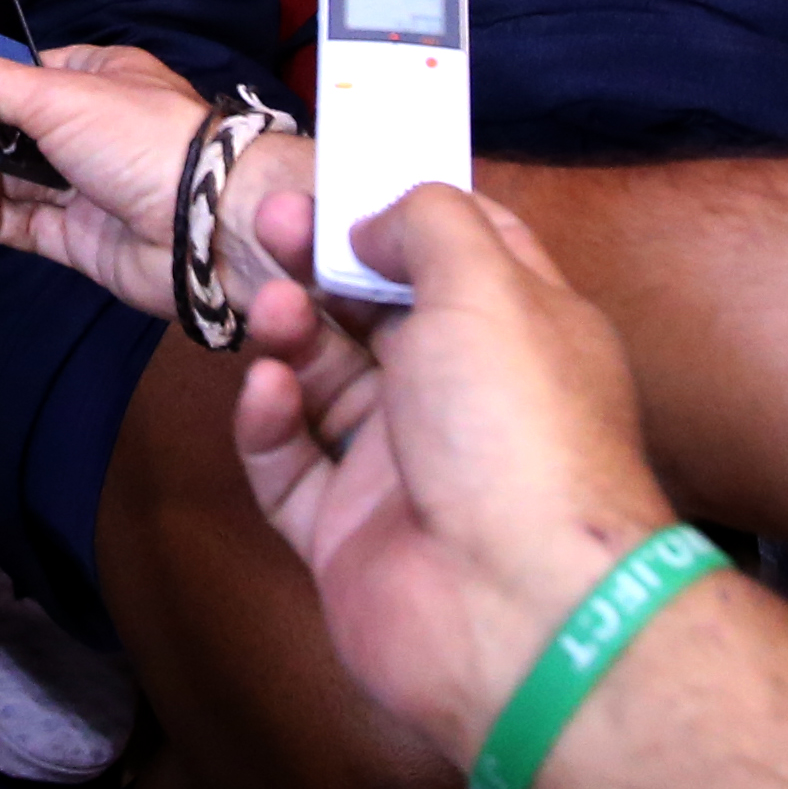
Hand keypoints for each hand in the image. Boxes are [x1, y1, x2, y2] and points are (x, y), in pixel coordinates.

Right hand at [0, 42, 318, 328]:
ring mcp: (91, 186)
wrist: (206, 225)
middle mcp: (97, 130)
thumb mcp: (54, 92)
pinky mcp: (84, 238)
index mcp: (102, 78)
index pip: (32, 70)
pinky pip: (26, 224)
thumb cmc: (141, 140)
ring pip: (18, 180)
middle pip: (20, 127)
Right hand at [230, 185, 684, 772]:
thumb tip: (376, 221)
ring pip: (326, 383)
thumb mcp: (486, 285)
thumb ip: (428, 223)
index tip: (340, 182)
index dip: (401, 211)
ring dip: (291, 336)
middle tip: (269, 224)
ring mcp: (403, 469)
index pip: (463, 251)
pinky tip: (266, 392)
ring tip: (270, 310)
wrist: (514, 606)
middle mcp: (464, 397)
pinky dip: (269, 426)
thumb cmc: (514, 429)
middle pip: (377, 312)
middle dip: (322, 264)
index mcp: (521, 332)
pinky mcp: (347, 534)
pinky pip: (290, 468)